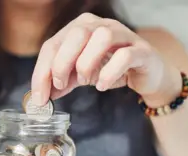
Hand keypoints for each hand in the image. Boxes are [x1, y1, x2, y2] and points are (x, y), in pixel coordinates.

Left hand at [31, 12, 181, 106]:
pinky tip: (102, 85)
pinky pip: (125, 55)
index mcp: (81, 27)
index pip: (53, 44)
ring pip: (102, 37)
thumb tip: (42, 96)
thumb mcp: (81, 75)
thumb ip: (62, 81)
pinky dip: (109, 72)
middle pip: (76, 34)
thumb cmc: (112, 70)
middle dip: (62, 63)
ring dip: (87, 63)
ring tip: (85, 82)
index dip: (42, 71)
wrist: (148, 76)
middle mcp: (101, 25)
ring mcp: (124, 35)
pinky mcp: (142, 50)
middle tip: (61, 85)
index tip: (39, 97)